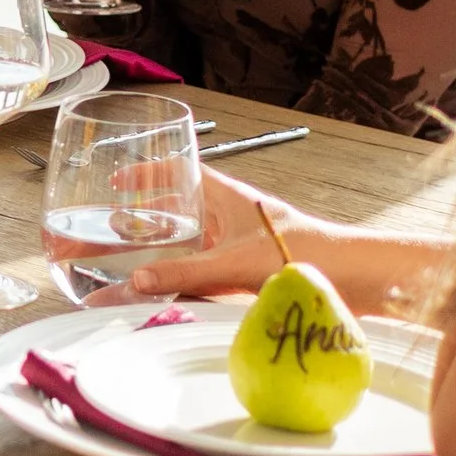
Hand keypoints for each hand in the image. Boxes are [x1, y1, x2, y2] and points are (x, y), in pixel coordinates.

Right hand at [115, 168, 296, 300]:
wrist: (344, 277)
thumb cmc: (300, 253)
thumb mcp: (233, 262)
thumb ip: (184, 272)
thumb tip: (138, 279)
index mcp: (225, 195)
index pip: (179, 170)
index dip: (148, 172)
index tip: (119, 181)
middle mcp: (227, 214)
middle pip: (178, 206)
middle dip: (144, 215)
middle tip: (111, 225)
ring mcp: (235, 240)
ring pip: (188, 237)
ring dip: (161, 244)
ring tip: (128, 254)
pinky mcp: (243, 266)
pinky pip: (201, 264)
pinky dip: (180, 271)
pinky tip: (165, 285)